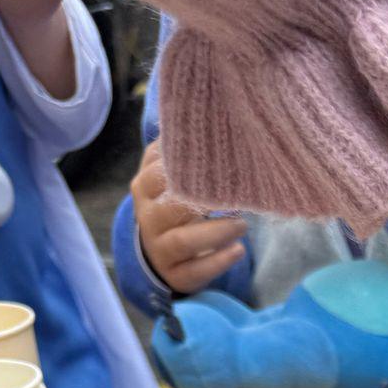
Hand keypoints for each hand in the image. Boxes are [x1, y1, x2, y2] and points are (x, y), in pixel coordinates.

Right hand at [131, 141, 247, 293]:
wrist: (161, 252)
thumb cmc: (173, 205)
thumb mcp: (169, 178)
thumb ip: (177, 151)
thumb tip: (200, 112)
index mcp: (144, 189)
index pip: (157, 174)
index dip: (184, 168)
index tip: (216, 160)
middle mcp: (148, 219)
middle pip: (168, 208)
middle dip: (201, 200)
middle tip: (236, 195)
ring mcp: (160, 250)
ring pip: (182, 241)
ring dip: (214, 232)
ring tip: (243, 225)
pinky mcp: (177, 275)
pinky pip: (195, 271)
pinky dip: (218, 262)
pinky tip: (239, 251)